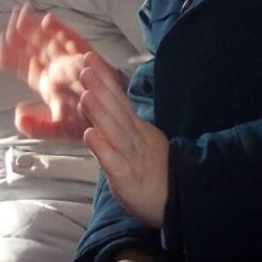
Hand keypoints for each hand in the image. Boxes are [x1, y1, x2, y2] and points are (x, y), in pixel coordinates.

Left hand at [0, 6, 105, 139]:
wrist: (113, 119)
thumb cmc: (86, 122)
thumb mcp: (58, 129)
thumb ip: (37, 126)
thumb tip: (17, 115)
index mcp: (44, 82)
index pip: (22, 64)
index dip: (9, 54)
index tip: (0, 46)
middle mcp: (54, 67)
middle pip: (32, 46)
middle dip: (19, 32)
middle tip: (8, 18)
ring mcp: (68, 59)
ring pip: (47, 39)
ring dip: (35, 26)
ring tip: (21, 12)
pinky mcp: (85, 56)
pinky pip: (71, 40)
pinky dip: (60, 29)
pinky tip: (47, 20)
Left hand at [79, 60, 170, 228]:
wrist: (176, 202)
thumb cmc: (151, 172)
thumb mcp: (138, 142)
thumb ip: (120, 123)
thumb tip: (99, 101)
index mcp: (137, 130)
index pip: (120, 101)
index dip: (105, 81)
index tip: (90, 59)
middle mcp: (135, 140)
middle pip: (117, 112)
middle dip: (102, 89)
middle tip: (85, 68)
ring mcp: (132, 159)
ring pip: (116, 133)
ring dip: (101, 114)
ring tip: (86, 95)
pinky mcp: (128, 180)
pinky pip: (114, 163)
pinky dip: (102, 148)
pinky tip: (89, 135)